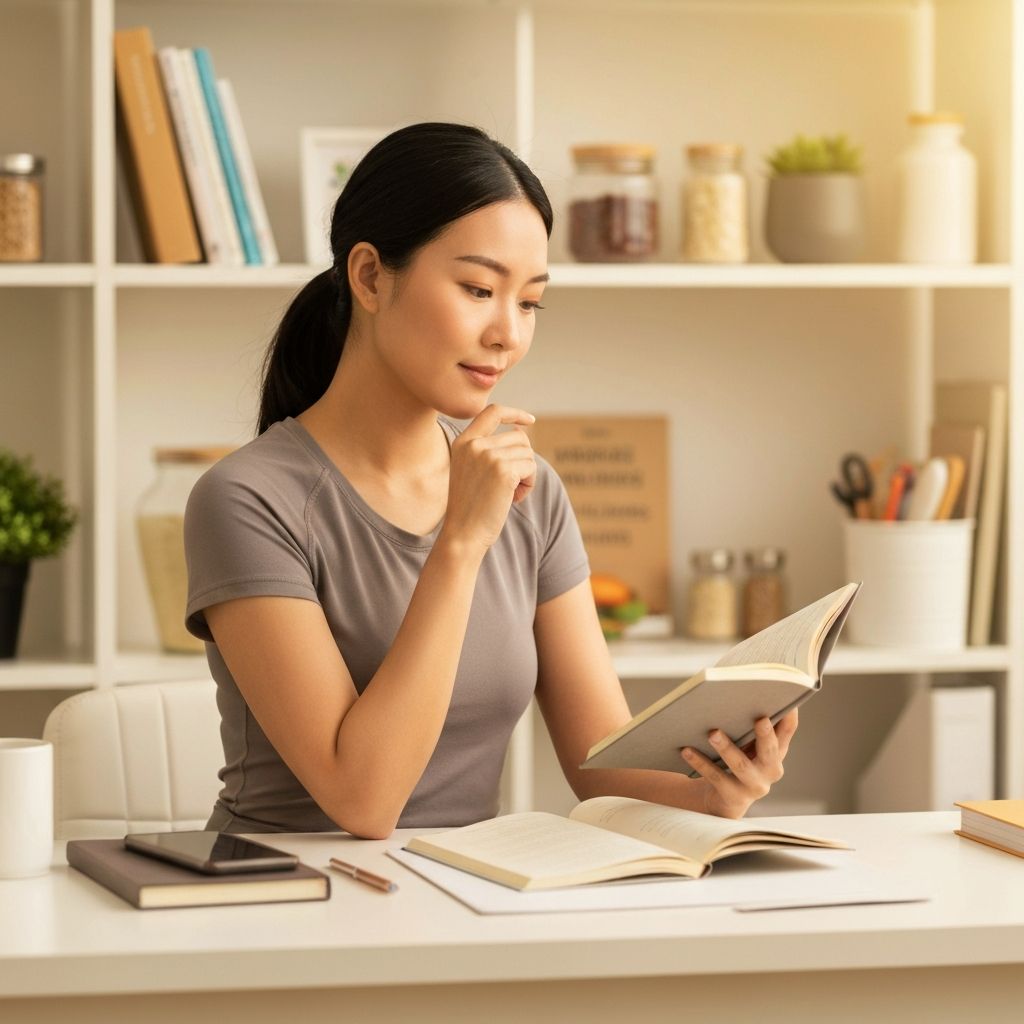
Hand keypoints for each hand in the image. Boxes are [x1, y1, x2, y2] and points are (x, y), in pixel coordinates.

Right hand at [439, 404, 536, 555]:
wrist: (463, 535)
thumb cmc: (471, 508)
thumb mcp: (473, 472)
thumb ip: (490, 449)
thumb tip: (521, 430)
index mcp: (463, 442)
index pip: (492, 411)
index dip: (515, 413)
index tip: (530, 420)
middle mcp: (474, 444)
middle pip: (519, 438)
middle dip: (523, 460)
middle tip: (512, 486)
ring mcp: (488, 456)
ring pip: (528, 453)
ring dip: (527, 475)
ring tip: (510, 494)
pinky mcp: (503, 470)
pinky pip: (531, 468)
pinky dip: (529, 484)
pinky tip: (514, 499)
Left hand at [681, 710, 798, 818]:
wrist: (725, 799)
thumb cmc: (739, 761)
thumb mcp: (750, 744)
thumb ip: (751, 725)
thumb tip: (737, 692)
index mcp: (777, 751)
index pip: (788, 730)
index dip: (789, 715)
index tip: (787, 699)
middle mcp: (771, 770)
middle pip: (771, 751)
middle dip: (765, 735)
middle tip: (760, 719)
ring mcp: (754, 785)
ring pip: (741, 765)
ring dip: (727, 748)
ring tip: (713, 733)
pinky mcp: (733, 796)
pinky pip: (715, 777)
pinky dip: (700, 762)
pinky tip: (687, 750)